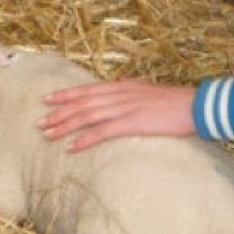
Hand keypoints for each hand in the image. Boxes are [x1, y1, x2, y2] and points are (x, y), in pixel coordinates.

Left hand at [39, 79, 197, 151]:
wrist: (194, 105)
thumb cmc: (174, 101)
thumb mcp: (148, 91)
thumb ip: (131, 91)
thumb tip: (120, 89)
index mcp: (122, 86)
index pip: (88, 89)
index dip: (66, 95)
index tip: (48, 99)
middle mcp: (119, 94)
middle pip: (82, 102)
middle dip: (59, 112)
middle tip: (39, 121)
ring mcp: (124, 108)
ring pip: (87, 116)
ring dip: (66, 125)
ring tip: (48, 134)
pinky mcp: (131, 122)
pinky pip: (102, 132)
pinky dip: (85, 139)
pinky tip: (72, 147)